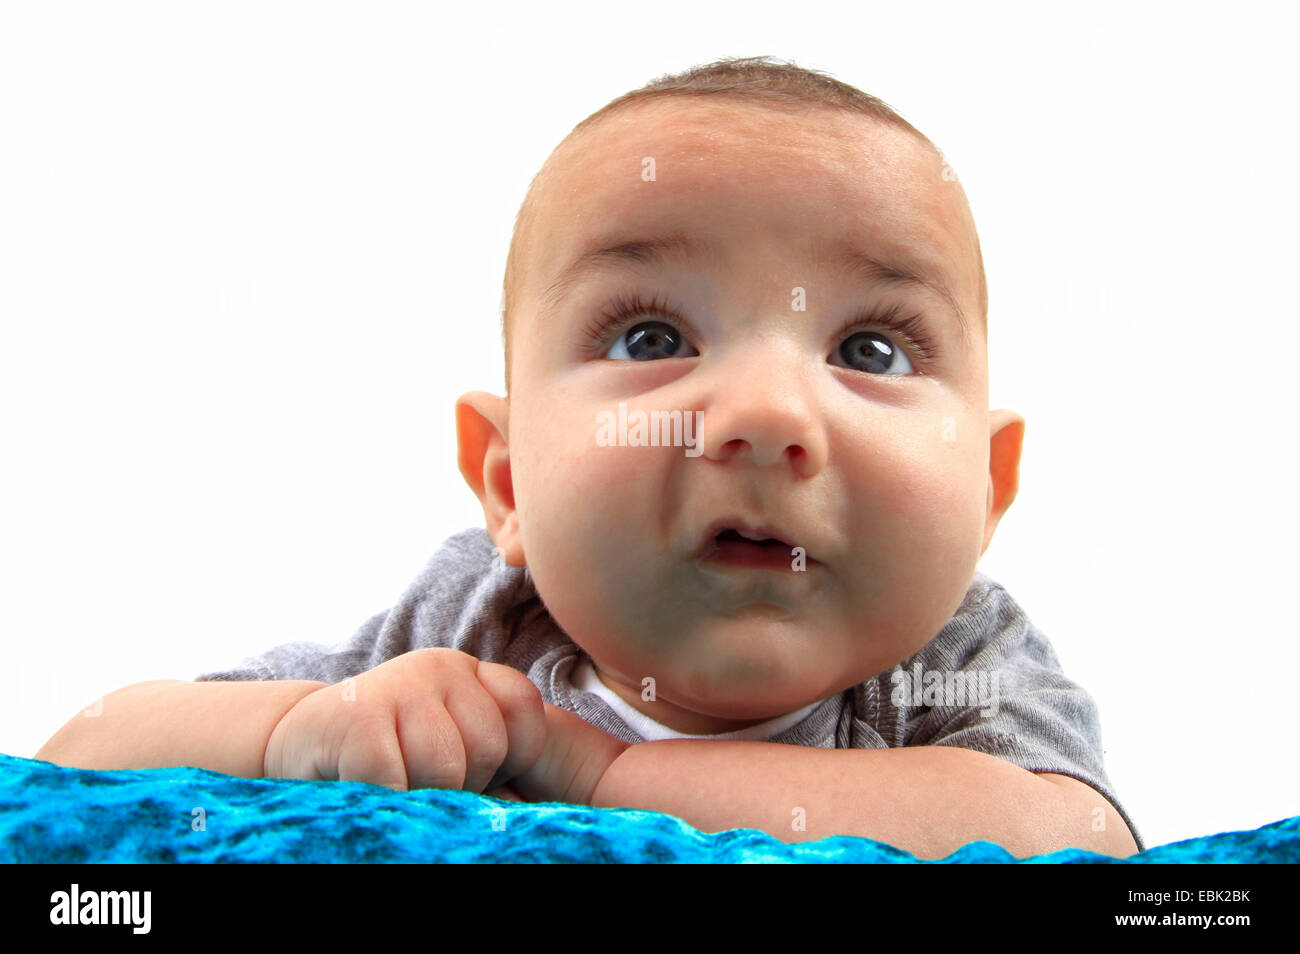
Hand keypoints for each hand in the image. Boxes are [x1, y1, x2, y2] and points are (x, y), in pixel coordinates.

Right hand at [263, 647, 628, 803]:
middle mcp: (440, 666)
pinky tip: (367, 782)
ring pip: (446, 768)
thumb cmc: (387, 756)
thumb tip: (539, 802)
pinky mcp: (358, 718)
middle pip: (489, 747)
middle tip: (420, 777)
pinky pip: (399, 780)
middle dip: (462, 782)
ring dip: (421, 793)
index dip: (508, 758)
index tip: (473, 772)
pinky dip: (386, 797)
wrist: (295, 743)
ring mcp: (398, 685)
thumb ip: (493, 750)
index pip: (525, 712)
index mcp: (470, 672)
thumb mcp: (448, 741)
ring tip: (394, 778)